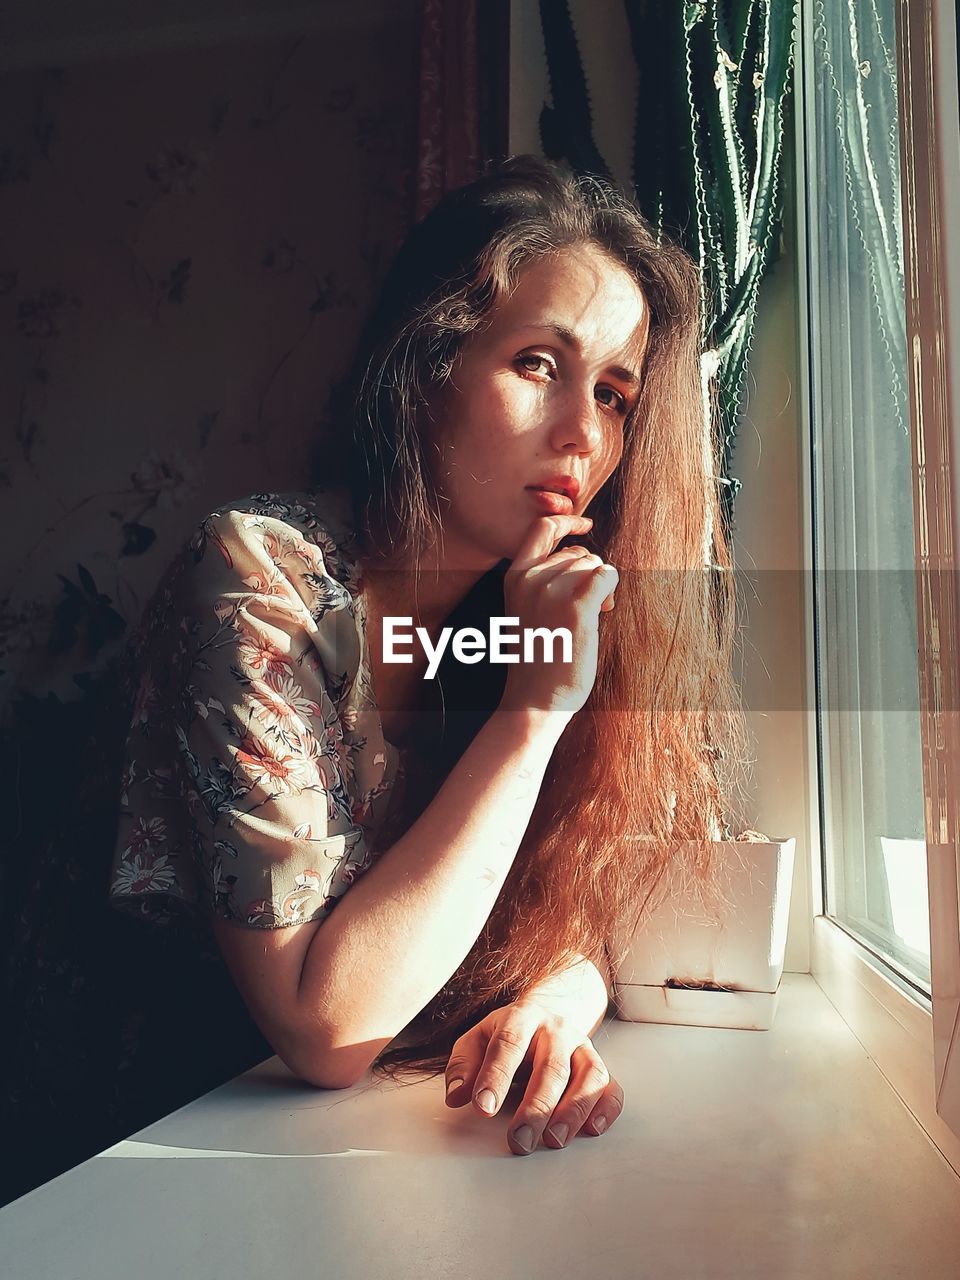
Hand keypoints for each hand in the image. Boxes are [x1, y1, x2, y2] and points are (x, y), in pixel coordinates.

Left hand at [443, 999, 623, 1155]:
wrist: (547, 1011)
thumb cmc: (507, 1036)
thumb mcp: (478, 1039)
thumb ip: (463, 1064)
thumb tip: (456, 1096)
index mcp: (521, 1017)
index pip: (509, 1043)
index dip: (495, 1076)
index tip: (483, 1109)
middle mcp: (557, 1030)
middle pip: (551, 1066)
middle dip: (536, 1107)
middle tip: (519, 1140)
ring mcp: (582, 1047)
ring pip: (589, 1075)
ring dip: (573, 1111)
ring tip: (553, 1140)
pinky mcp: (599, 1066)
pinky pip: (612, 1087)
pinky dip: (605, 1109)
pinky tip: (591, 1130)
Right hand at [499, 514, 617, 719]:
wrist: (535, 699)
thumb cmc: (538, 659)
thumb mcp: (526, 611)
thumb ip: (541, 582)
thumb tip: (581, 558)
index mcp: (515, 577)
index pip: (541, 529)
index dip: (566, 520)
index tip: (584, 522)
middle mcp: (531, 578)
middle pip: (577, 553)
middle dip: (589, 573)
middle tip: (588, 606)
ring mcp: (552, 589)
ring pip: (594, 565)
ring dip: (600, 587)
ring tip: (590, 617)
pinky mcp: (577, 605)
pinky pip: (607, 575)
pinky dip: (610, 588)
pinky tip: (604, 608)